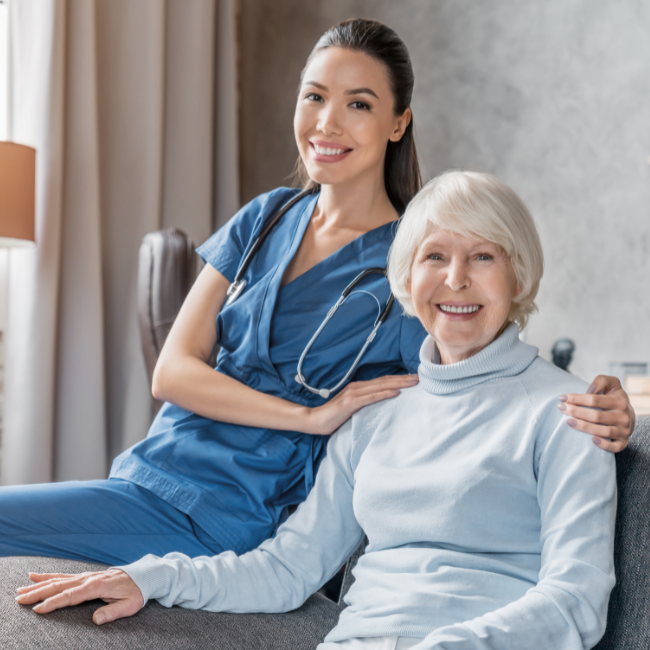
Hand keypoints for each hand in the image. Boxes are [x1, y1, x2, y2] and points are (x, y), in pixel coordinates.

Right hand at [15, 569, 142, 624]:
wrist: (143, 576)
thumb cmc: (136, 592)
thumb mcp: (129, 605)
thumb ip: (112, 612)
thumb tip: (96, 620)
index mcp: (97, 586)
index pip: (71, 595)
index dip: (54, 603)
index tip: (38, 609)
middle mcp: (89, 579)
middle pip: (59, 586)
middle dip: (38, 593)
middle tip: (19, 600)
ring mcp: (86, 576)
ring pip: (58, 580)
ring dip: (39, 585)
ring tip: (20, 590)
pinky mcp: (85, 576)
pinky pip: (64, 575)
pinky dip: (48, 575)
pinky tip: (35, 576)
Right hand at [306, 373, 418, 434]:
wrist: (314, 420)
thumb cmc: (333, 416)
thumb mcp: (351, 408)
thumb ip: (364, 404)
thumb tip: (379, 406)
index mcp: (358, 388)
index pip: (382, 381)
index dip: (398, 379)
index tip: (413, 378)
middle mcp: (357, 387)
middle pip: (384, 381)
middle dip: (403, 379)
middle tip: (419, 377)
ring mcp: (353, 394)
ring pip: (380, 386)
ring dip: (398, 383)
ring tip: (413, 382)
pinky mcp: (350, 403)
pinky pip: (371, 398)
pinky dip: (384, 394)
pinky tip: (396, 393)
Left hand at [559, 374, 635, 452]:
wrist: (629, 415)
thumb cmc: (614, 398)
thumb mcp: (612, 384)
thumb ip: (602, 381)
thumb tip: (590, 390)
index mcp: (620, 401)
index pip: (594, 400)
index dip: (576, 398)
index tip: (562, 398)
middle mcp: (624, 416)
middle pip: (596, 416)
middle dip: (576, 412)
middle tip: (561, 408)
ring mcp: (624, 430)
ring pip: (604, 431)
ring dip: (584, 427)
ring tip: (568, 421)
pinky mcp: (624, 442)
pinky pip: (615, 447)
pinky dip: (604, 445)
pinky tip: (591, 440)